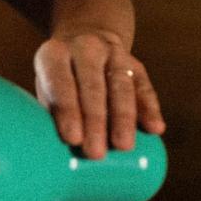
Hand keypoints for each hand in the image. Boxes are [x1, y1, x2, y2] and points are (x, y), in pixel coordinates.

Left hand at [34, 31, 165, 159]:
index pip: (59, 81)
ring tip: (123, 146)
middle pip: (92, 86)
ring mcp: (112, 53)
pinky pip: (144, 87)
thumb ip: (49, 115)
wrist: (83, 44)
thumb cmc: (58, 81)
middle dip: (94, 121)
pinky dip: (150, 108)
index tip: (72, 139)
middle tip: (95, 153)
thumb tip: (52, 156)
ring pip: (120, 86)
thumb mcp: (45, 89)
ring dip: (123, 118)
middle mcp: (84, 48)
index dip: (67, 110)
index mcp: (54, 54)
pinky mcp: (135, 64)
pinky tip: (155, 128)